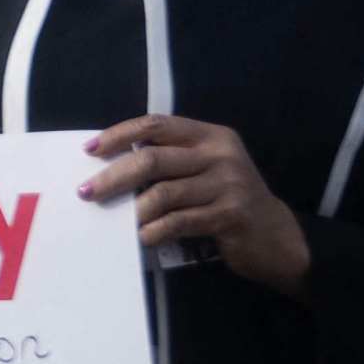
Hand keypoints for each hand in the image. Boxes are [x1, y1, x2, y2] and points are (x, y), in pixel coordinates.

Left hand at [86, 115, 307, 293]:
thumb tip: (108, 165)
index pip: (156, 124)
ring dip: (131, 210)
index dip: (119, 134)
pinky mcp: (231, 215)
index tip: (89, 150)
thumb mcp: (205, 170)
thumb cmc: (228, 201)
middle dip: (113, 176)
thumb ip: (170, 161)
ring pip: (163, 193)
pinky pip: (179, 221)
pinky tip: (140, 238)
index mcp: (211, 136)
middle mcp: (221, 154)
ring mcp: (229, 184)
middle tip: (86, 192)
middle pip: (152, 159)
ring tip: (112, 222)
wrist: (278, 238)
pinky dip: (154, 231)